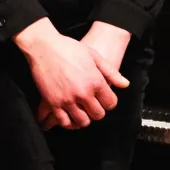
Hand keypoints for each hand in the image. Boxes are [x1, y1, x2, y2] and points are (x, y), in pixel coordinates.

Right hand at [14, 17, 128, 131]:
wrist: (44, 46)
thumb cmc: (69, 48)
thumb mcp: (94, 55)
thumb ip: (111, 72)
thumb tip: (125, 84)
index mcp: (95, 81)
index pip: (111, 103)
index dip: (109, 102)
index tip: (104, 99)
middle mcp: (83, 93)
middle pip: (98, 115)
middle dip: (98, 111)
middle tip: (93, 105)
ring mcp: (68, 99)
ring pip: (82, 121)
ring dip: (84, 118)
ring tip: (82, 111)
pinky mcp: (53, 103)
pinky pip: (64, 122)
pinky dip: (69, 122)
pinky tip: (70, 116)